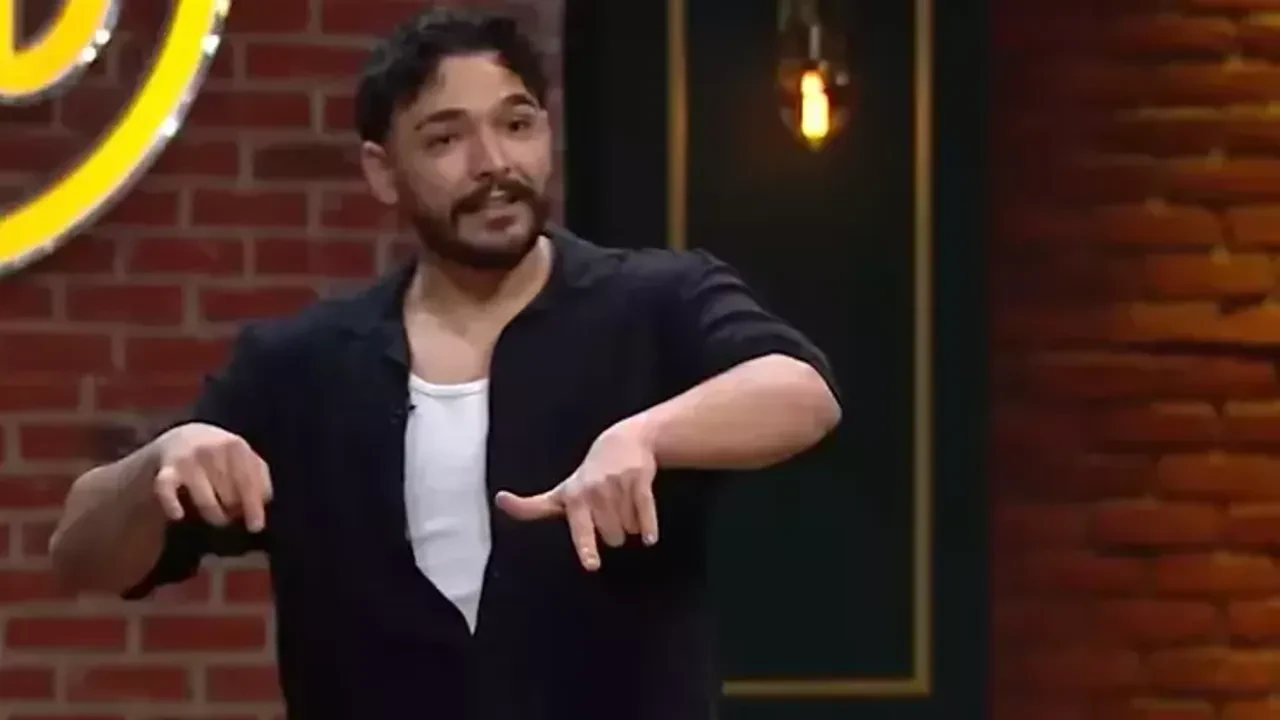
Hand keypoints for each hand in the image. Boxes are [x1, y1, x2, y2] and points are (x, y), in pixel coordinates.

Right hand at [152, 423, 272, 531]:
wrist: (178, 440)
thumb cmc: (219, 456)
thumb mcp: (242, 457)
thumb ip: (258, 477)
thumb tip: (263, 502)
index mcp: (235, 446)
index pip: (248, 482)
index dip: (253, 506)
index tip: (256, 527)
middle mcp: (210, 449)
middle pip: (230, 496)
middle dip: (232, 510)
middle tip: (231, 514)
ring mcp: (186, 460)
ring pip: (206, 501)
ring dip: (213, 515)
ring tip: (216, 518)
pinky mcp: (165, 472)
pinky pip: (166, 492)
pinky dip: (172, 505)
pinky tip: (178, 515)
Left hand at [495, 422, 658, 570]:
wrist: (623, 442)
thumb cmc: (588, 476)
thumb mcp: (560, 492)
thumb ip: (532, 506)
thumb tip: (500, 500)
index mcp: (574, 498)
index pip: (580, 528)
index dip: (586, 546)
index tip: (592, 565)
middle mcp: (595, 491)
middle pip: (611, 538)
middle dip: (613, 535)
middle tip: (610, 517)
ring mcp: (618, 486)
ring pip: (629, 529)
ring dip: (630, 526)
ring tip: (624, 508)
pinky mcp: (639, 481)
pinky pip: (646, 513)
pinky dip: (649, 528)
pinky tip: (649, 539)